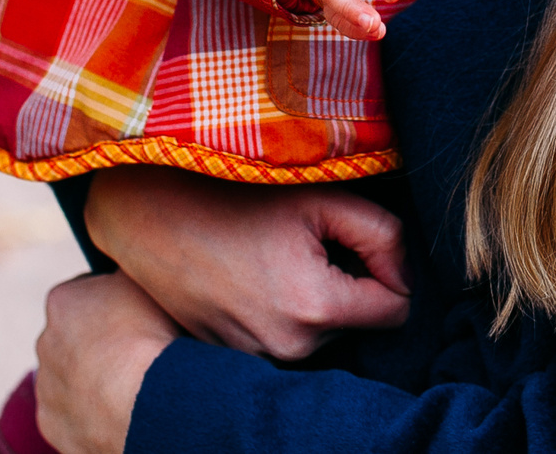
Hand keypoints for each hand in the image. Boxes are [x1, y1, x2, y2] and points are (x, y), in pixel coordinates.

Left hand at [34, 272, 175, 453]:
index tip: (134, 315)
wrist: (143, 400)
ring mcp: (45, 385)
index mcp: (63, 301)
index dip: (112, 302)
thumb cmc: (149, 335)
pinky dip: (89, 412)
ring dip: (91, 378)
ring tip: (129, 384)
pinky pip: (71, 414)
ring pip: (69, 377)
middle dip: (97, 342)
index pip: (85, 292)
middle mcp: (44, 341)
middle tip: (133, 351)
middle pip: (73, 337)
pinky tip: (117, 409)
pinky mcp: (50, 423)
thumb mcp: (144, 280)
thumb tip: (128, 260)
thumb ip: (125, 270)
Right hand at [82, 164, 409, 359]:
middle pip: (356, 320)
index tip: (361, 245)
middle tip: (305, 244)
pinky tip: (254, 278)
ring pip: (320, 330)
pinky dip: (282, 312)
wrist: (154, 218)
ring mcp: (259, 358)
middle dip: (346, 284)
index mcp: (317, 308)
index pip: (397, 310)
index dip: (391, 273)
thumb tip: (401, 273)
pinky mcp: (236, 358)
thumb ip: (383, 235)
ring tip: (275, 258)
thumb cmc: (238, 198)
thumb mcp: (323, 197)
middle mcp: (290, 347)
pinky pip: (284, 338)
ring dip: (313, 300)